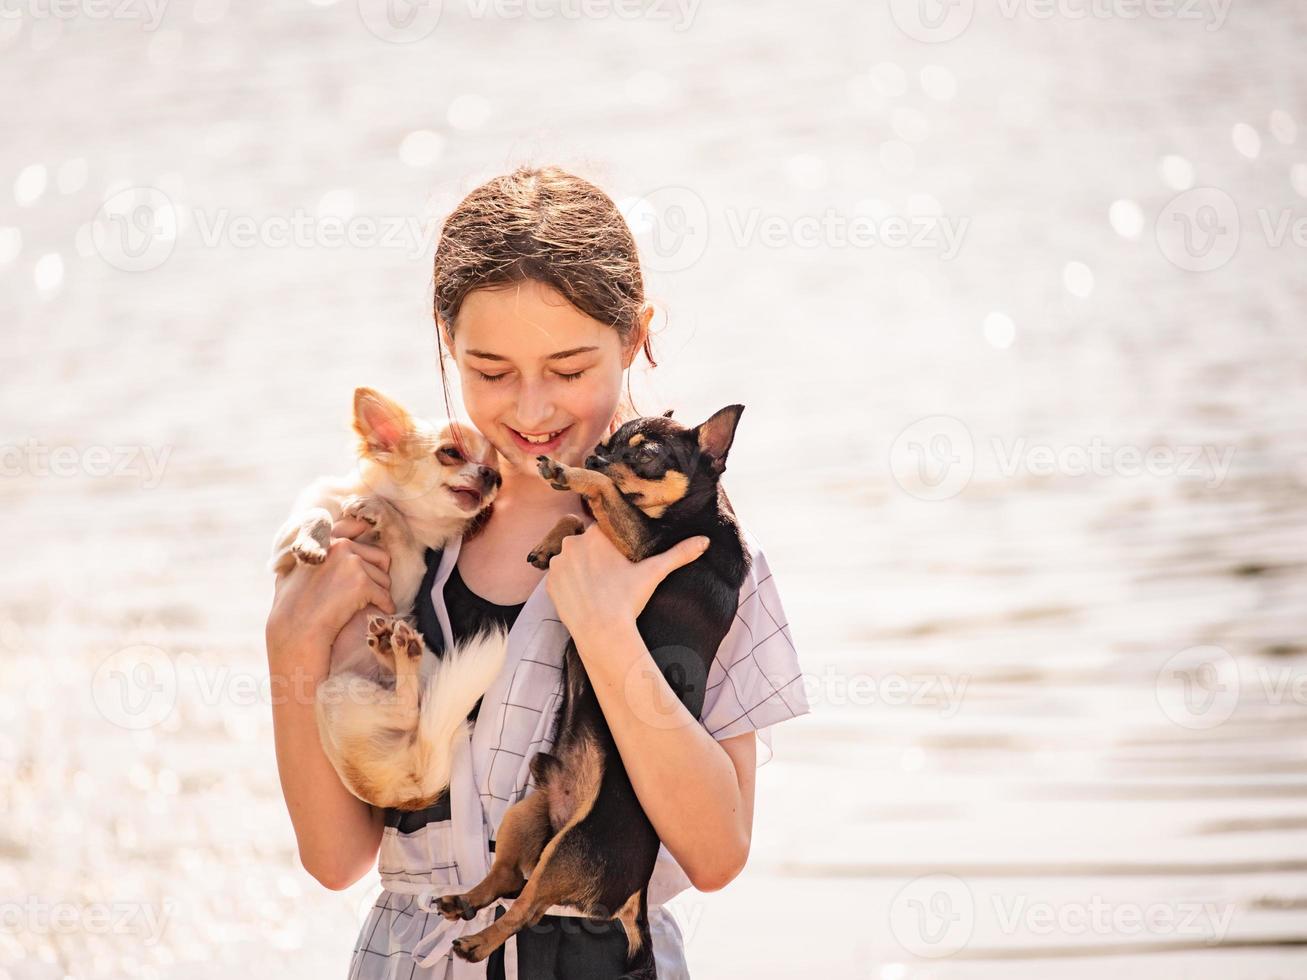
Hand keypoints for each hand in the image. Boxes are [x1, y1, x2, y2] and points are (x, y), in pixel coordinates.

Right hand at [266, 515, 395, 666]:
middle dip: (377, 575)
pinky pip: (385, 595)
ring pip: (384, 578)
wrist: (295, 631)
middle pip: (379, 556)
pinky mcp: (362, 583)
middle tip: (371, 591)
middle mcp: (340, 546)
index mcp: (324, 540)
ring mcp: (352, 563)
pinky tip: (381, 612)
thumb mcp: (289, 572)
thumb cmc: (288, 608)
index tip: (370, 548)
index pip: (353, 526)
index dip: (365, 534)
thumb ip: (301, 557)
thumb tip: (304, 549)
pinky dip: (385, 606)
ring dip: (381, 593)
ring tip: (369, 605)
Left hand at [544, 525, 709, 644]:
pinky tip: (583, 594)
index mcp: (596, 534)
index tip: (619, 557)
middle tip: (609, 575)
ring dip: (579, 567)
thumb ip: (678, 554)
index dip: (611, 542)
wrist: (601, 632)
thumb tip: (705, 541)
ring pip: (570, 558)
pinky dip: (568, 583)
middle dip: (594, 554)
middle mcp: (573, 542)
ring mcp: (557, 562)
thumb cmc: (628, 599)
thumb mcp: (654, 573)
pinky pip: (558, 577)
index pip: (603, 529)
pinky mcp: (549, 582)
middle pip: (584, 542)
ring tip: (596, 586)